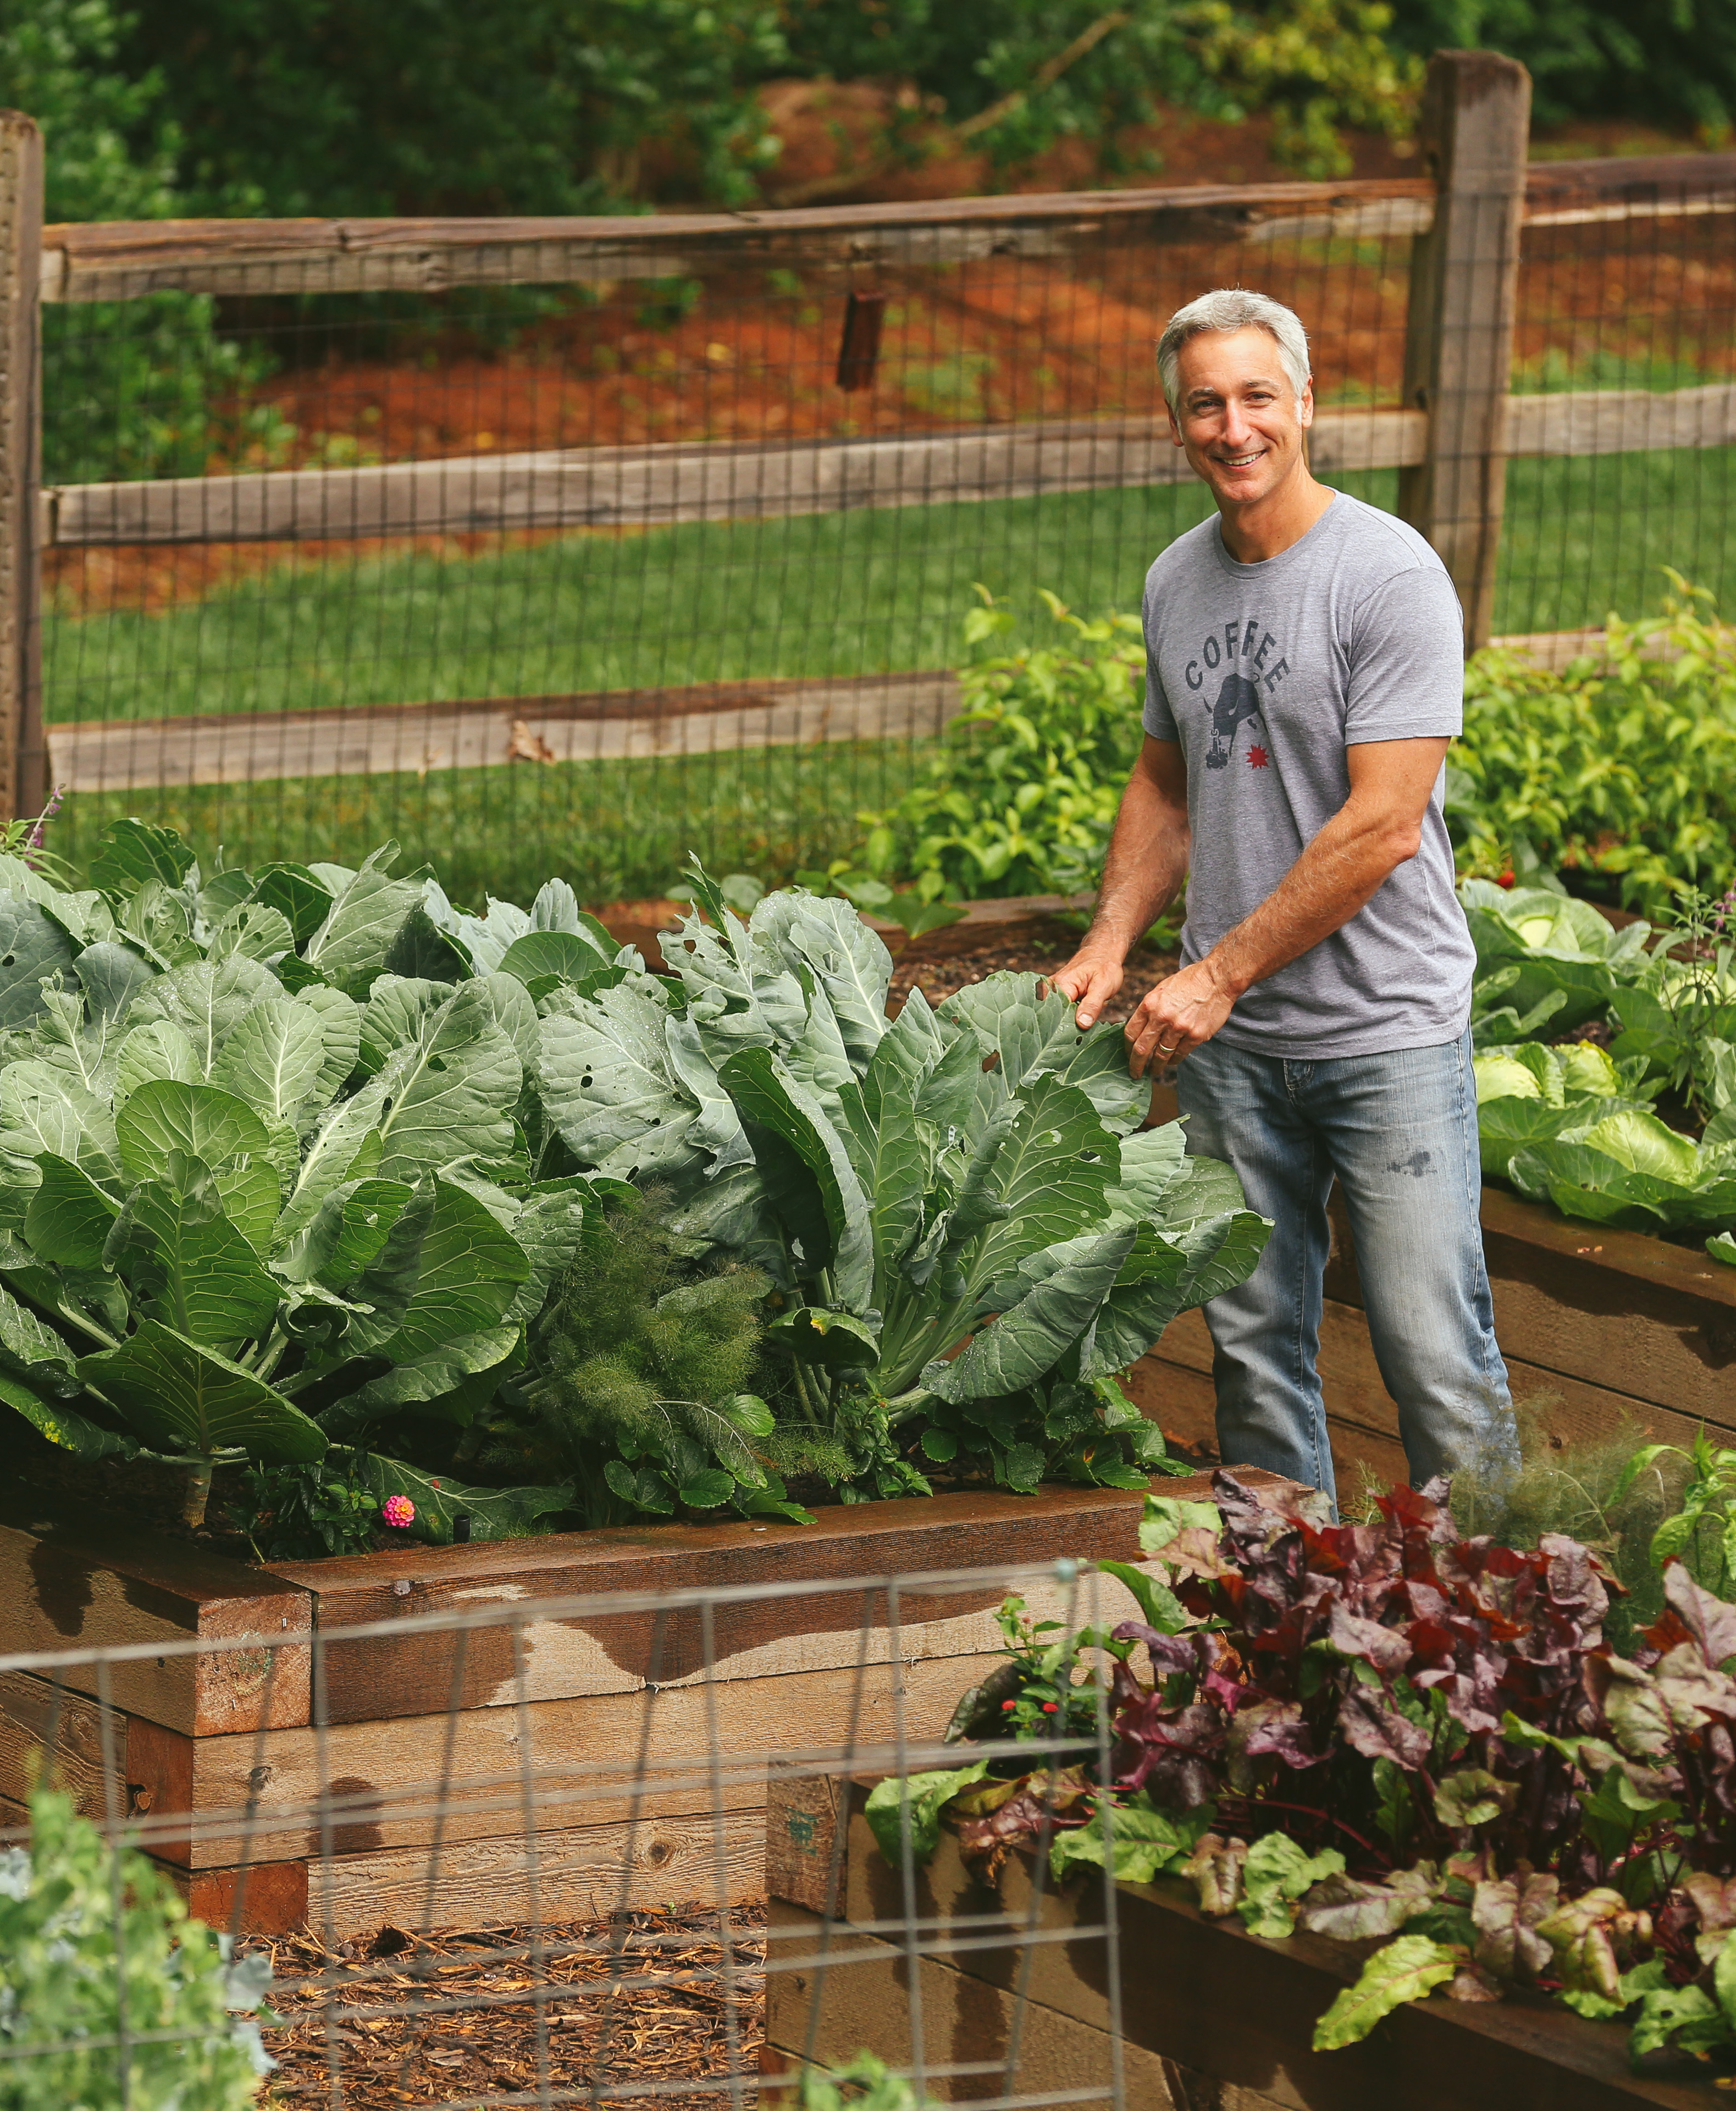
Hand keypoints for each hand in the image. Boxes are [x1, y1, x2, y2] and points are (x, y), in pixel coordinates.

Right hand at [1050, 946, 1125, 1030]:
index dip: (1066, 1028)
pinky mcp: (1059, 997)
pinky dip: (1070, 1019)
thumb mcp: (1103, 985)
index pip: (1056, 1014)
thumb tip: (1082, 1024)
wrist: (1103, 952)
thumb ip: (1092, 1004)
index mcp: (1060, 985)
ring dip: (1069, 1024)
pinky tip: (1079, 1022)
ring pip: (1057, 1017)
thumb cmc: (1105, 965)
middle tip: (1081, 1036)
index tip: (1077, 1040)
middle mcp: (1051, 989)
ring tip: (1081, 1028)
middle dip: (1067, 1028)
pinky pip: (1061, 1013)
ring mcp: (1053, 993)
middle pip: (1054, 1017)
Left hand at [1124, 956, 1237, 1076]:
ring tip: (1154, 1071)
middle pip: (1142, 1049)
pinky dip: (1174, 1060)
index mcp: (1149, 1004)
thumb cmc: (1189, 981)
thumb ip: (1150, 1009)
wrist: (1216, 978)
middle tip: (1135, 1074)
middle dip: (1136, 1065)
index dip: (1127, 1048)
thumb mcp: (1161, 990)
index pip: (1130, 1033)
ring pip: (1161, 1055)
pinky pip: (1180, 1054)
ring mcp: (1179, 1028)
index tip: (1127, 1055)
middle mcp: (1161, 1017)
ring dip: (1156, 1066)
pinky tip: (1171, 1061)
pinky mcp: (1195, 1035)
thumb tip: (1141, 1028)